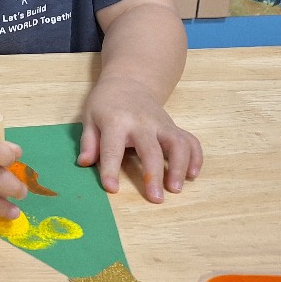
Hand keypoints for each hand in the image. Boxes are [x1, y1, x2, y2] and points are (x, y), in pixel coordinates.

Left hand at [77, 77, 202, 201]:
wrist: (129, 83)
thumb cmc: (105, 104)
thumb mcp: (89, 117)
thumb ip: (88, 141)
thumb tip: (84, 163)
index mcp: (115, 121)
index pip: (112, 147)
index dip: (111, 169)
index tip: (112, 189)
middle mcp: (142, 123)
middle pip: (150, 149)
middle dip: (153, 174)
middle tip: (156, 198)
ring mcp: (162, 124)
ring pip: (177, 144)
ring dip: (179, 167)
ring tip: (175, 188)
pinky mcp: (174, 127)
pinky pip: (191, 141)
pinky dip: (195, 158)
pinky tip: (192, 175)